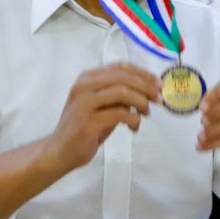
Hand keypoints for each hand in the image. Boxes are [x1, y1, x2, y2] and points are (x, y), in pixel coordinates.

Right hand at [48, 62, 162, 171]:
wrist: (60, 152)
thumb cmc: (84, 128)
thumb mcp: (103, 106)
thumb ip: (120, 96)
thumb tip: (149, 90)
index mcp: (88, 78)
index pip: (121, 67)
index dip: (143, 73)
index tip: (159, 84)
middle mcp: (84, 85)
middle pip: (124, 77)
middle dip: (146, 87)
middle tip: (159, 99)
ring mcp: (84, 102)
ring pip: (123, 92)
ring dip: (142, 102)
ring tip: (147, 114)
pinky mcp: (88, 121)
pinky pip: (120, 114)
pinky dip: (134, 120)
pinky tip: (134, 128)